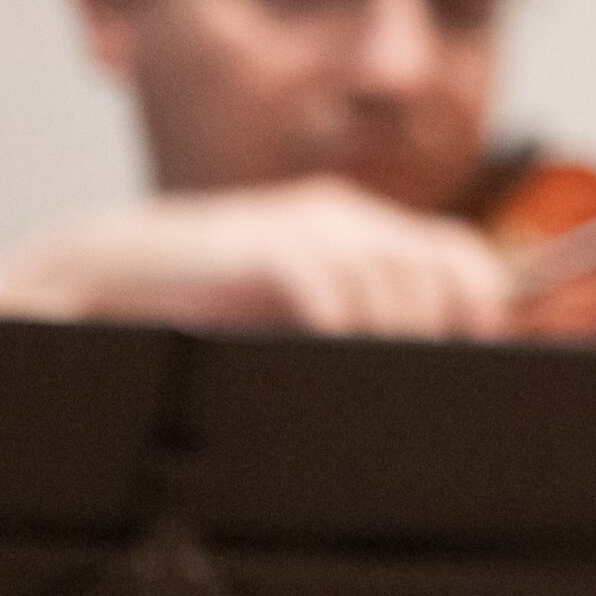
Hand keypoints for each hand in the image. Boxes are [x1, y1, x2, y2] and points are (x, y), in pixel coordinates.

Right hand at [0, 178, 510, 337]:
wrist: (112, 270)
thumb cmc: (204, 297)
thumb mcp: (293, 298)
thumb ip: (352, 312)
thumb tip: (415, 361)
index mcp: (354, 223)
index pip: (457, 250)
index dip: (483, 303)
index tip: (483, 354)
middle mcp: (341, 216)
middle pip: (439, 265)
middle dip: (447, 327)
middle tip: (432, 377)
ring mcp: (304, 228)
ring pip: (393, 282)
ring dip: (397, 337)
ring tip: (382, 379)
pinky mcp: (266, 250)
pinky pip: (332, 292)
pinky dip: (344, 331)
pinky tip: (334, 356)